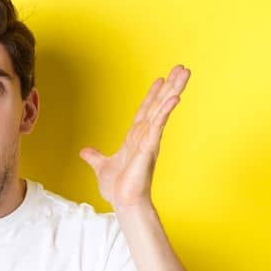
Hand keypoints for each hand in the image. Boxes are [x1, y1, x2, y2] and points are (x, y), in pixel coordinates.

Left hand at [79, 65, 189, 208]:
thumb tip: (85, 152)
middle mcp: (145, 135)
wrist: (123, 202)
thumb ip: (95, 157)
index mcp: (135, 137)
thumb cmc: (118, 188)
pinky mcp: (149, 148)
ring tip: (185, 73)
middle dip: (171, 86)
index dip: (153, 95)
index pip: (146, 110)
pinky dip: (165, 111)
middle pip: (159, 104)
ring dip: (174, 90)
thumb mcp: (102, 167)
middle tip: (183, 68)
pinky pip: (158, 125)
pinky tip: (174, 98)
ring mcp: (149, 140)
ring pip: (162, 109)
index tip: (161, 80)